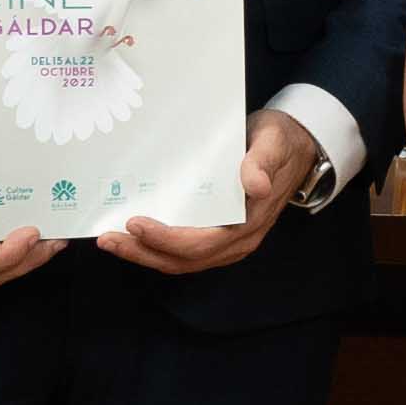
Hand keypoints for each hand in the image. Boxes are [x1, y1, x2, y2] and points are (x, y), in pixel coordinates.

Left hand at [103, 111, 308, 275]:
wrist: (297, 147)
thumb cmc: (280, 143)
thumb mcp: (273, 142)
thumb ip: (262, 162)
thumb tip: (255, 185)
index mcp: (250, 221)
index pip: (202, 243)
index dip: (167, 238)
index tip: (136, 223)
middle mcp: (239, 240)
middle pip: (184, 260)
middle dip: (143, 252)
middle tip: (108, 239)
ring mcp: (229, 243)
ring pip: (181, 262)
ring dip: (145, 255)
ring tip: (113, 241)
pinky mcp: (220, 237)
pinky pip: (185, 254)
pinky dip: (156, 250)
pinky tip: (135, 238)